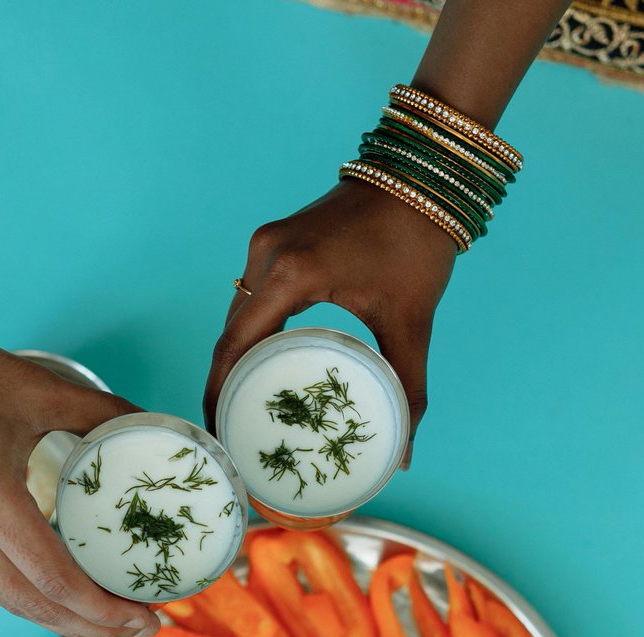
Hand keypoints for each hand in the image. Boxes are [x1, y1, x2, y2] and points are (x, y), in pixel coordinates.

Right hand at [0, 318, 160, 636]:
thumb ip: (101, 413)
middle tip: (140, 625)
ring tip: (104, 616)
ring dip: (57, 615)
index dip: (104, 610)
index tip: (146, 616)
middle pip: (32, 606)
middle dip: (90, 626)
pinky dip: (23, 588)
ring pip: (5, 598)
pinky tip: (54, 583)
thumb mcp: (37, 388)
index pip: (54, 580)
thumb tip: (149, 426)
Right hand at [204, 180, 456, 460]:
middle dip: (224, 385)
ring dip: (235, 360)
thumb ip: (408, 389)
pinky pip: (251, 297)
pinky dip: (251, 334)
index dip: (219, 394)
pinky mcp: (276, 240)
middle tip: (229, 432)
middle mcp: (267, 254)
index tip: (218, 432)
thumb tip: (404, 455)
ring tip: (240, 406)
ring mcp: (267, 243)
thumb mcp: (411, 323)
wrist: (425, 174)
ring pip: (237, 316)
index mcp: (291, 273)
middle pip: (229, 334)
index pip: (235, 346)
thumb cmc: (418, 244)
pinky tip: (259, 365)